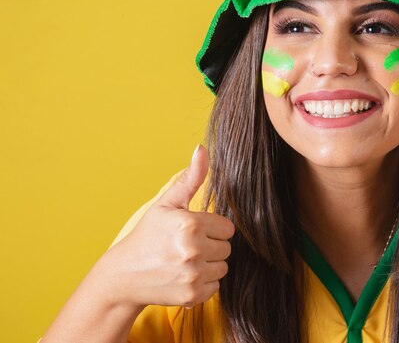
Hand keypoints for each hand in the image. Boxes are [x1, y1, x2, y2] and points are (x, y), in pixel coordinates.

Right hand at [101, 144, 234, 308]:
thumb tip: (202, 149)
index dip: (212, 229)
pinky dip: (203, 283)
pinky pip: (216, 286)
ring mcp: (193, 274)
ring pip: (223, 267)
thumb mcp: (167, 204)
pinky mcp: (192, 295)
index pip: (227, 228)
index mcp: (191, 224)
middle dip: (211, 246)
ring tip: (185, 261)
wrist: (124, 275)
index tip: (193, 231)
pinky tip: (183, 276)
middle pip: (227, 248)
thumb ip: (190, 178)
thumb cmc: (148, 235)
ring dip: (209, 265)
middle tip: (186, 247)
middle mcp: (194, 250)